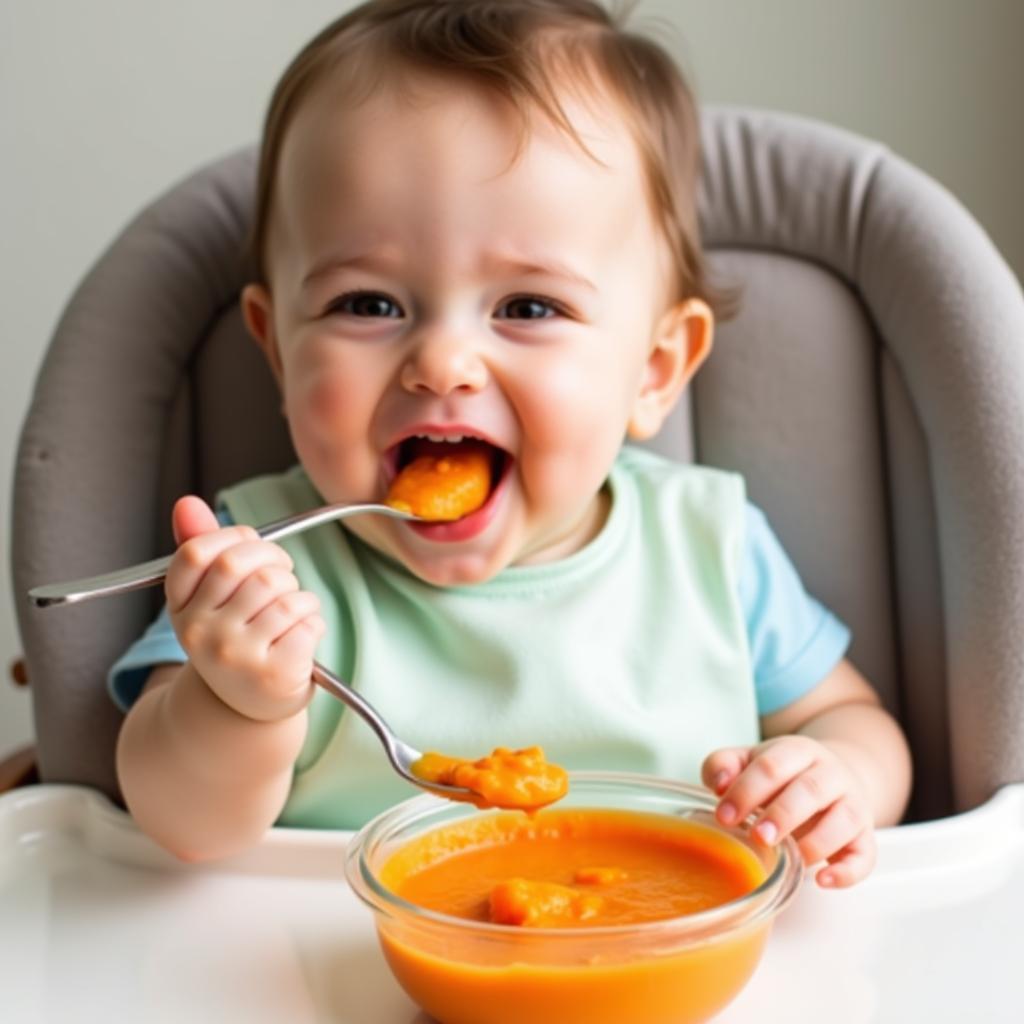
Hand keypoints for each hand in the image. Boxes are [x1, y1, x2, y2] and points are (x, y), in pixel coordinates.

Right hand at [165, 495, 323, 721]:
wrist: (247, 712)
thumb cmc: (236, 641)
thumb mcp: (211, 599)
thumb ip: (202, 547)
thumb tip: (187, 503)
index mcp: (181, 609)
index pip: (196, 553)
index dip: (233, 539)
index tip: (251, 548)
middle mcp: (199, 633)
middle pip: (243, 566)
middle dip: (275, 562)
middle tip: (284, 577)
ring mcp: (234, 656)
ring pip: (281, 591)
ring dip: (300, 596)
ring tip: (293, 613)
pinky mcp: (272, 673)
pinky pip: (306, 620)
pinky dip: (314, 621)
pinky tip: (303, 636)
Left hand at [702, 736, 876, 887]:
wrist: (831, 776)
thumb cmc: (780, 774)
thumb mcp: (749, 760)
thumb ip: (724, 765)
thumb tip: (718, 785)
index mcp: (798, 750)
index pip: (773, 765)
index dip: (746, 791)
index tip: (724, 816)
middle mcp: (831, 773)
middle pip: (810, 790)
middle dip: (782, 815)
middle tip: (757, 837)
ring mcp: (852, 804)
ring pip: (843, 821)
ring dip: (814, 843)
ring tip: (786, 859)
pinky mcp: (864, 836)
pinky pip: (865, 855)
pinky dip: (848, 871)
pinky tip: (822, 879)